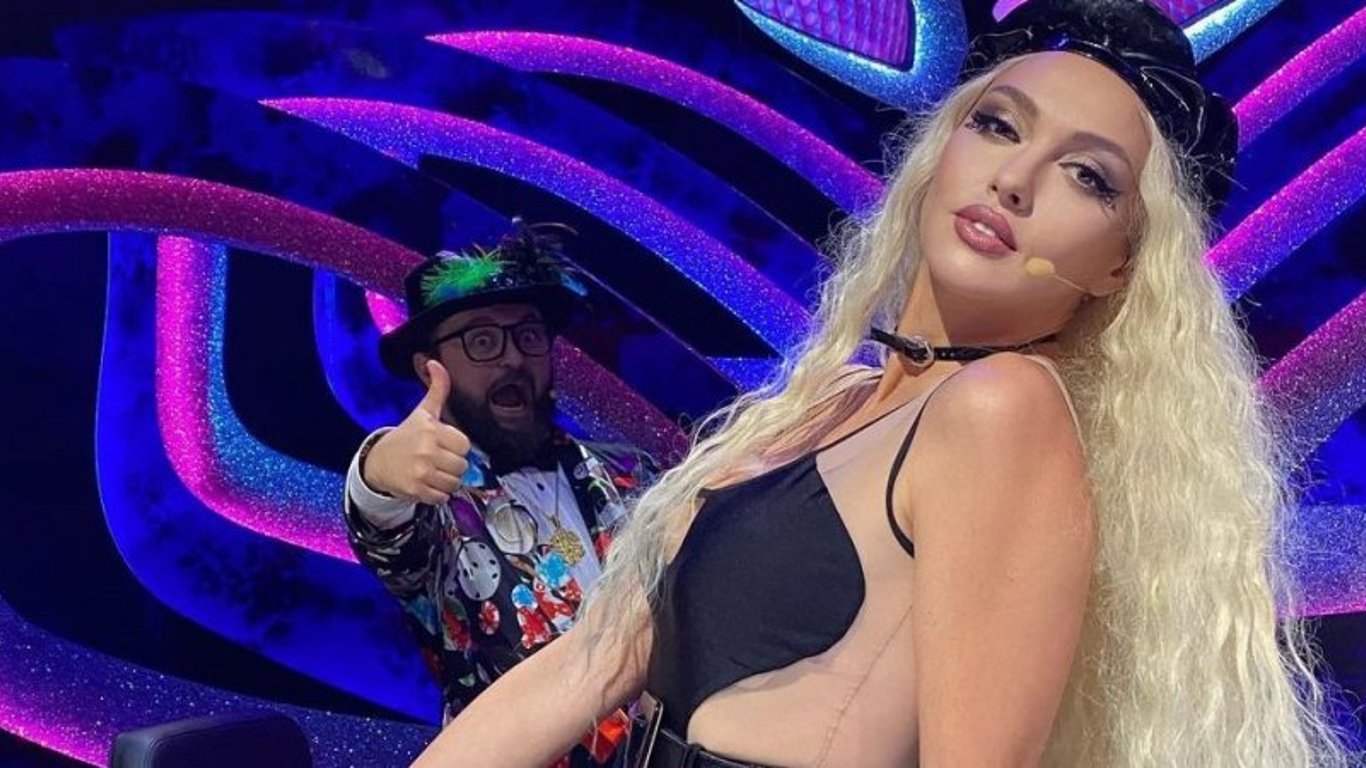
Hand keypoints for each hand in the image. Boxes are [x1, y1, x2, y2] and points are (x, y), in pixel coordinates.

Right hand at [362, 360, 470, 504]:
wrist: (378, 462)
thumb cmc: (405, 437)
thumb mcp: (422, 412)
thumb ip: (437, 388)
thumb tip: (436, 362)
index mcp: (431, 430)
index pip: (465, 444)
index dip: (457, 446)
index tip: (445, 445)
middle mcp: (426, 451)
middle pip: (462, 465)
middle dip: (453, 464)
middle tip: (439, 460)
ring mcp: (421, 472)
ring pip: (455, 482)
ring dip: (448, 480)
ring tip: (434, 472)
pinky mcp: (416, 491)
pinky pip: (443, 497)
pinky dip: (439, 493)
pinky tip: (428, 483)